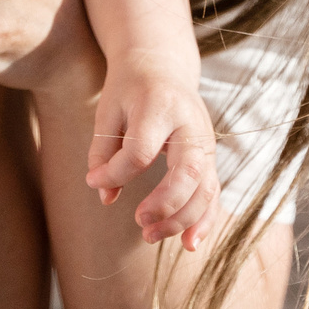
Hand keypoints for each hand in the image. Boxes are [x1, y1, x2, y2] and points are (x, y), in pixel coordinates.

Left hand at [85, 64, 219, 249]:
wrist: (163, 65)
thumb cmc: (129, 89)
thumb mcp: (108, 111)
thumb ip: (103, 152)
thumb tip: (105, 196)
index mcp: (160, 106)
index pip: (140, 150)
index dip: (115, 172)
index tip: (94, 180)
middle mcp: (190, 123)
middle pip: (187, 170)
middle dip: (165, 204)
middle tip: (139, 223)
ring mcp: (206, 140)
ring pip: (205, 186)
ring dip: (183, 219)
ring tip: (151, 236)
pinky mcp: (210, 156)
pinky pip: (213, 191)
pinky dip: (205, 219)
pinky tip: (190, 243)